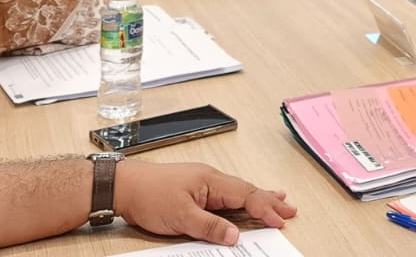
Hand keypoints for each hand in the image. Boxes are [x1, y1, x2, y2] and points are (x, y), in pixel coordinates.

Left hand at [113, 162, 295, 245]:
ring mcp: (203, 184)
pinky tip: (242, 202)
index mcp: (211, 181)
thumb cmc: (149, 194)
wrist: (125, 185)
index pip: (246, 194)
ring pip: (238, 192)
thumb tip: (235, 235)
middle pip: (247, 190)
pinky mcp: (195, 191)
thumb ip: (209, 226)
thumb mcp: (180, 216)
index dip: (265, 208)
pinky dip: (240, 199)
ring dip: (259, 198)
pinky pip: (225, 196)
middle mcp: (210, 179)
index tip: (281, 219)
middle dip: (270, 200)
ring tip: (279, 200)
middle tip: (290, 209)